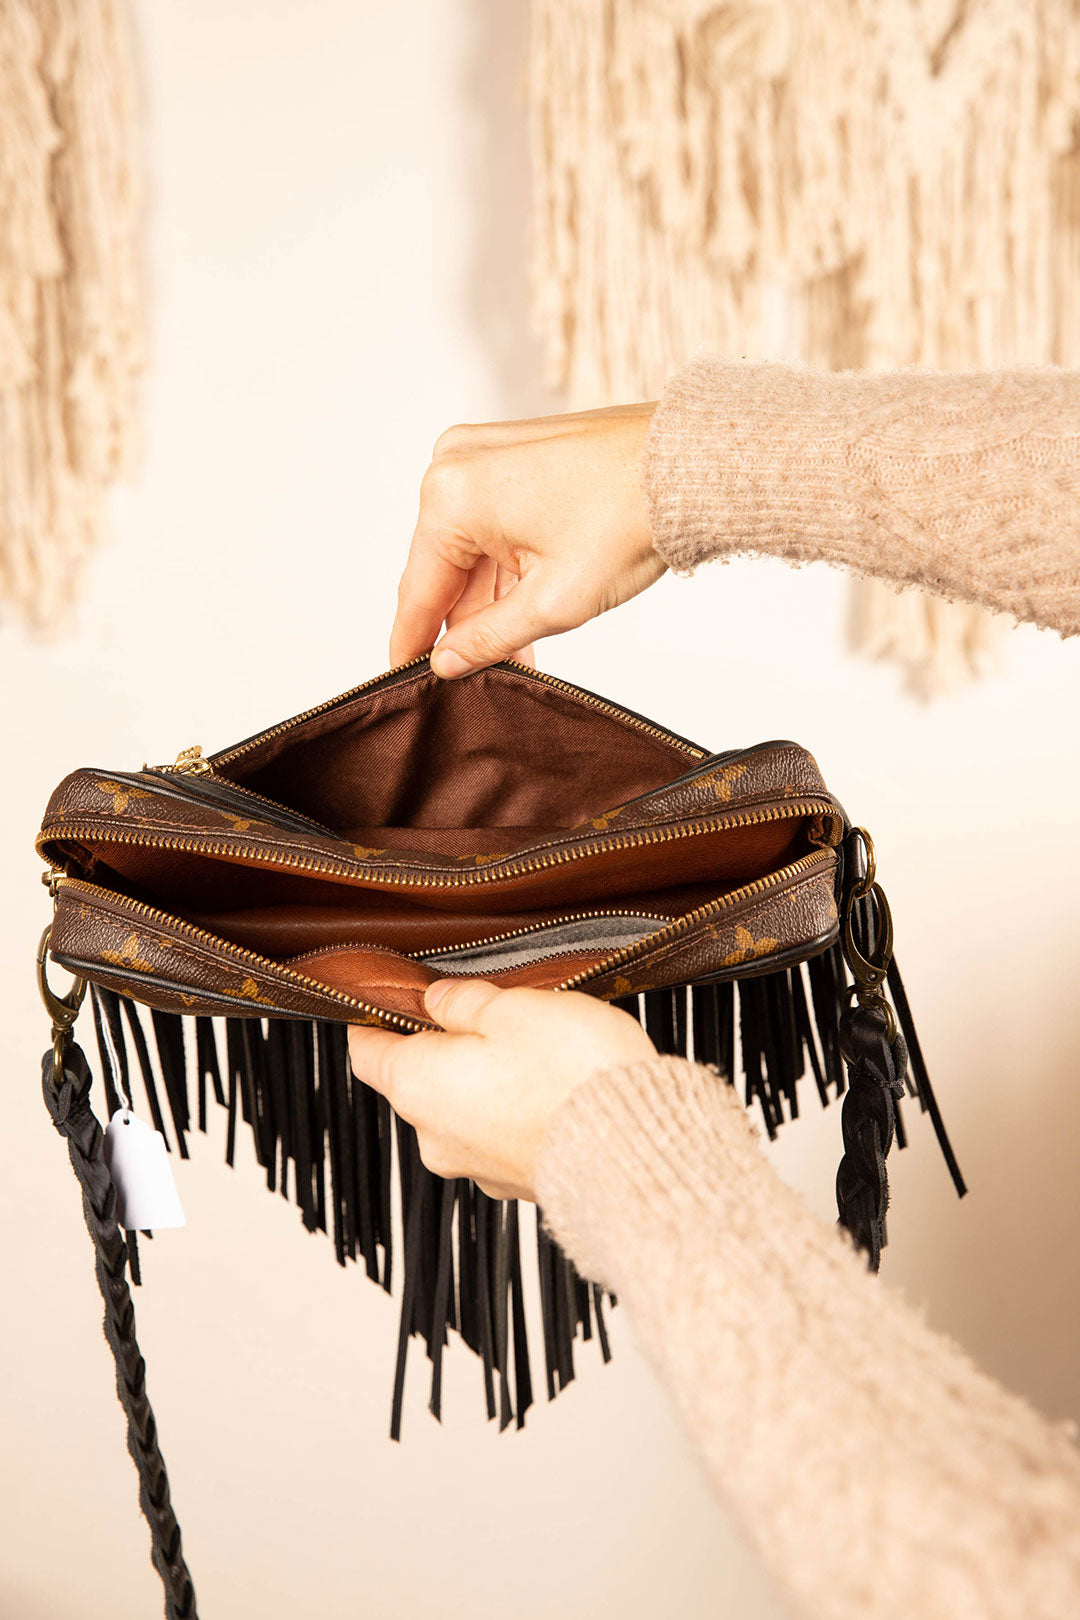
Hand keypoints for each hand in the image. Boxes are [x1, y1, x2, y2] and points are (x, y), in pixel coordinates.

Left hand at [347, 978, 655, 1200]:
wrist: (636, 1151)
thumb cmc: (572, 1074)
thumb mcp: (514, 1007)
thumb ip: (465, 1001)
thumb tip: (439, 998)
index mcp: (417, 1085)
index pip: (366, 1052)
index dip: (378, 1018)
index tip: (395, 997)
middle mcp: (434, 1135)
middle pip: (416, 1080)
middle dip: (446, 1045)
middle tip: (489, 1011)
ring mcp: (475, 1165)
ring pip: (462, 1108)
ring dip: (486, 1079)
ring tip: (536, 1048)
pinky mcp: (515, 1182)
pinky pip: (500, 1134)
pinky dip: (516, 1110)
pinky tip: (554, 1086)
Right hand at [390, 403, 665, 676]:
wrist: (689, 465)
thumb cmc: (629, 517)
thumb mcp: (553, 602)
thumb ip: (488, 638)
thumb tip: (446, 662)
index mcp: (450, 496)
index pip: (418, 591)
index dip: (412, 644)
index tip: (403, 679)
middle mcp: (456, 464)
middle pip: (447, 570)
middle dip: (468, 625)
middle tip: (484, 679)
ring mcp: (485, 453)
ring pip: (474, 550)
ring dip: (495, 602)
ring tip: (523, 655)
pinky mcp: (515, 453)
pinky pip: (495, 523)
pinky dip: (511, 567)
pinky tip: (529, 612)